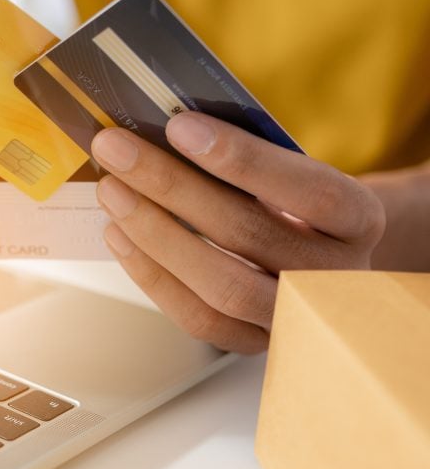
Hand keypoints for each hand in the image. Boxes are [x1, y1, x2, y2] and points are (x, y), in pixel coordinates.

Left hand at [91, 112, 385, 352]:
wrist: (318, 257)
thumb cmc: (292, 202)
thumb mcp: (289, 171)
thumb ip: (246, 153)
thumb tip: (166, 126)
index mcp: (357, 219)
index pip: (309, 191)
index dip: (243, 160)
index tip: (179, 126)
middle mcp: (335, 275)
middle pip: (249, 235)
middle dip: (171, 186)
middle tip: (116, 148)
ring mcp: (294, 316)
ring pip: (222, 286)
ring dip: (154, 234)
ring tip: (111, 190)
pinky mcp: (254, 343)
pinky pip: (199, 319)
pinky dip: (152, 275)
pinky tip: (119, 234)